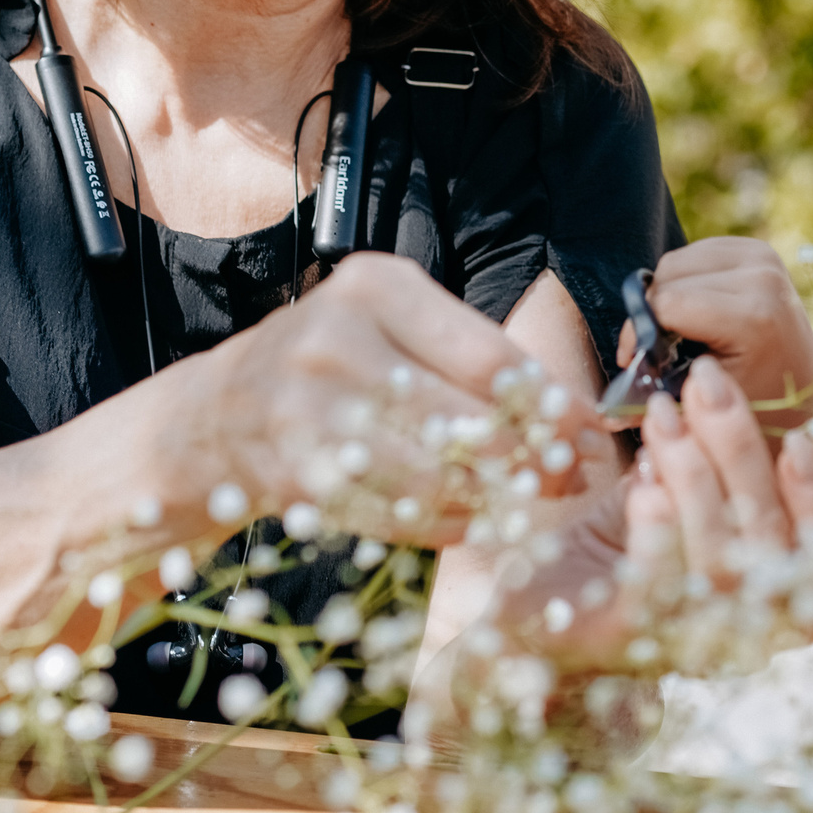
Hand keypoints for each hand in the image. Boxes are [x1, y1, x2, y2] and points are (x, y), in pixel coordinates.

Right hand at [194, 253, 602, 544]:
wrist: (219, 412)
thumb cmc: (335, 363)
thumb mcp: (394, 327)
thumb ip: (472, 360)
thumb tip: (575, 419)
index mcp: (377, 287)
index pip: (490, 357)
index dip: (552, 407)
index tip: (593, 438)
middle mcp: (337, 337)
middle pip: (467, 420)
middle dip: (531, 460)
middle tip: (568, 482)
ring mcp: (308, 407)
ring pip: (436, 475)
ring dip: (491, 500)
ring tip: (521, 505)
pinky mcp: (295, 470)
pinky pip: (396, 513)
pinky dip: (442, 526)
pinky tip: (466, 521)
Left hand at [479, 361, 812, 674]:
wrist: (530, 614)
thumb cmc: (613, 554)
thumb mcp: (674, 500)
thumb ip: (713, 465)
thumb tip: (726, 397)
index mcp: (767, 602)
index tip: (798, 438)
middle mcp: (740, 633)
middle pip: (769, 544)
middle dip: (741, 452)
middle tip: (707, 383)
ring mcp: (686, 642)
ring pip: (719, 558)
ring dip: (694, 472)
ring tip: (663, 416)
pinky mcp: (628, 640)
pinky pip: (658, 585)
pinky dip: (658, 526)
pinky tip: (644, 481)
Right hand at [625, 239, 812, 429]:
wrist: (801, 384)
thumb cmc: (751, 403)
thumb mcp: (703, 406)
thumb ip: (654, 402)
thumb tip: (605, 418)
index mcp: (756, 315)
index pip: (666, 305)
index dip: (639, 334)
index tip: (634, 363)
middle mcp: (763, 277)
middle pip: (667, 279)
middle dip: (651, 315)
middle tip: (656, 351)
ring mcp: (763, 257)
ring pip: (674, 263)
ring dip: (665, 297)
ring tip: (678, 333)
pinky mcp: (756, 248)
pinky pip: (692, 255)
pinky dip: (683, 282)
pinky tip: (697, 313)